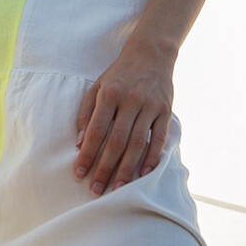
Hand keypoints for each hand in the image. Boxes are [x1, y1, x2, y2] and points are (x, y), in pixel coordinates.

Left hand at [73, 49, 173, 195]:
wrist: (151, 54)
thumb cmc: (119, 74)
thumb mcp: (97, 87)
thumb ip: (86, 112)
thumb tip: (79, 142)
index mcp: (110, 94)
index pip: (96, 131)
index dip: (87, 154)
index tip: (79, 174)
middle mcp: (130, 100)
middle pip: (116, 142)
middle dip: (105, 168)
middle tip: (97, 190)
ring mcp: (150, 106)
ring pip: (137, 144)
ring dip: (127, 169)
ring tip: (119, 189)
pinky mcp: (166, 111)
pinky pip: (159, 139)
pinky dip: (153, 158)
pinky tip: (144, 174)